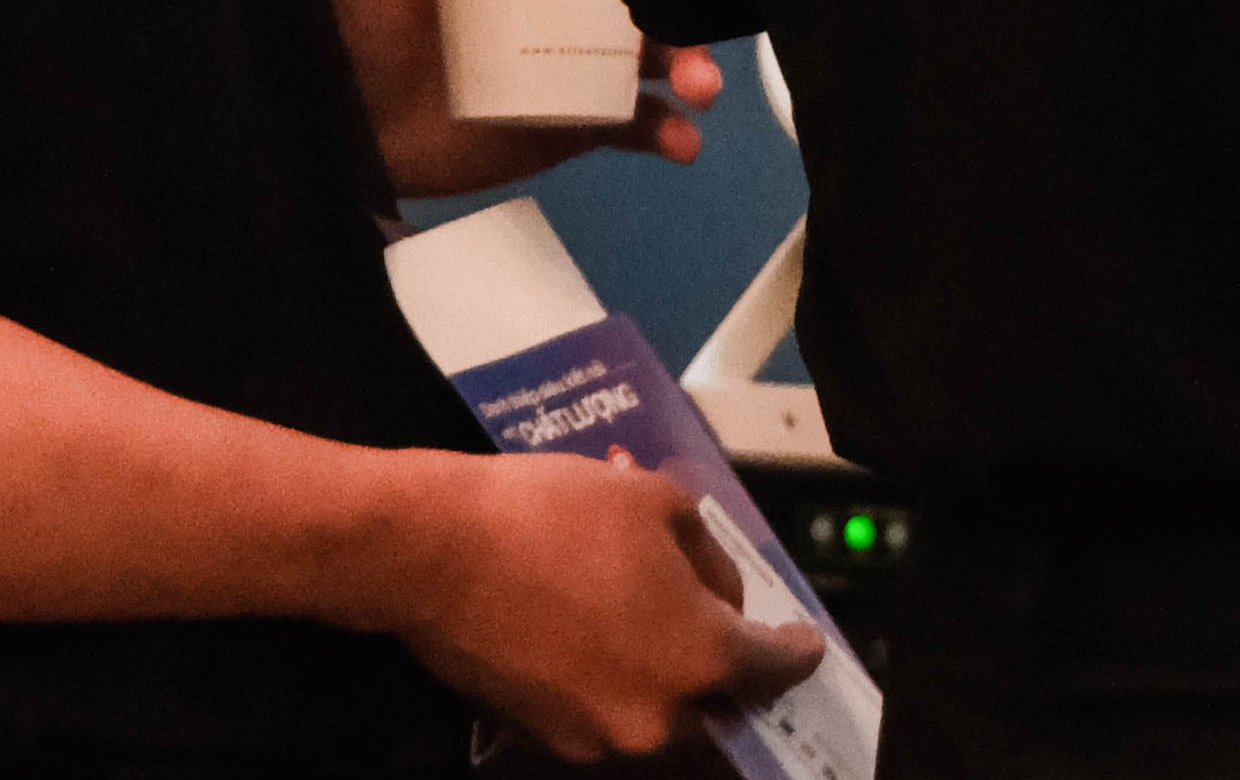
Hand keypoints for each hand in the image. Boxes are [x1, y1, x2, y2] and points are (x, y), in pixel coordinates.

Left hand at [317, 0, 725, 200]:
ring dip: (691, 65)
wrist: (343, 128)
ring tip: (699, 89)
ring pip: (653, 55)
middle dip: (685, 2)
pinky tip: (681, 143)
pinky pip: (633, 126)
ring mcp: (573, 62)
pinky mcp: (573, 124)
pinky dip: (667, 133)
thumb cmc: (350, 24)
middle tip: (699, 23)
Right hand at [393, 451, 825, 759]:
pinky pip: (604, 714)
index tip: (805, 644)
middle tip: (717, 620)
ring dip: (665, 675)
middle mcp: (658, 717)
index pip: (774, 670)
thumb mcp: (654, 501)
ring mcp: (598, 738)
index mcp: (700, 658)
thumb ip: (706, 553)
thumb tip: (715, 589)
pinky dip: (613, 683)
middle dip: (724, 666)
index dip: (797, 651)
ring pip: (658, 713)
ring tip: (643, 616)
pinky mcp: (545, 739)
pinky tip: (593, 632)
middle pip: (716, 703)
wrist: (434, 552)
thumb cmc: (552, 515)